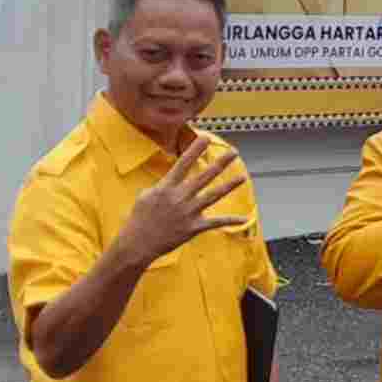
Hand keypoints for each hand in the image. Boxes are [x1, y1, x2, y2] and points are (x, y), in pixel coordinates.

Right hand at [118, 137, 246, 265]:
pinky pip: (215, 223)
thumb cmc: (139, 219)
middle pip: (204, 176)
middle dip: (220, 163)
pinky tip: (244, 219)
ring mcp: (188, 212)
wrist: (137, 243)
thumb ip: (161, 186)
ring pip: (213, 196)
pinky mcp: (193, 227)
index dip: (195, 150)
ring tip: (242, 177)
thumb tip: (170, 181)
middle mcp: (179, 197)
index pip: (183, 163)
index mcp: (166, 187)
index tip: (206, 138)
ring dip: (229, 186)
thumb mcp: (145, 196)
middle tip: (233, 152)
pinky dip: (230, 221)